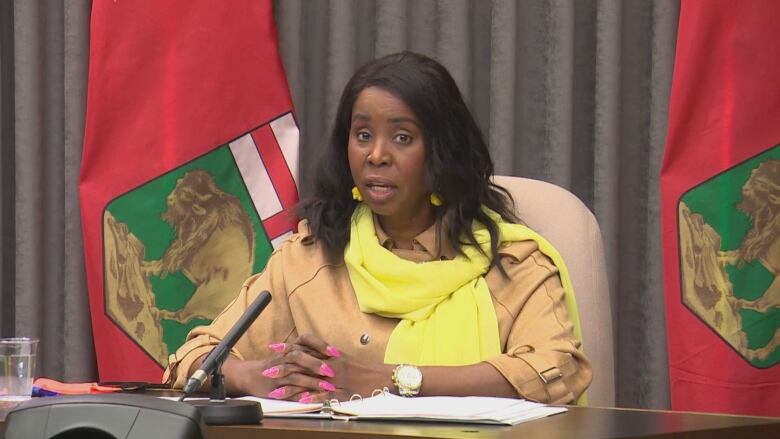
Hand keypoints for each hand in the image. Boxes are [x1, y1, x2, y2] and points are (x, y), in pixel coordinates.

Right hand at [220, 343, 333, 401]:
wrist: (251, 375)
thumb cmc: (277, 364)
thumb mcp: (290, 353)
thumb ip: (307, 351)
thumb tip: (331, 350)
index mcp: (291, 348)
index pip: (306, 342)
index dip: (321, 346)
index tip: (335, 352)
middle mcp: (284, 358)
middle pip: (301, 358)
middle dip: (317, 364)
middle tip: (331, 371)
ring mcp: (278, 374)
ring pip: (295, 376)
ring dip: (312, 382)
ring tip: (327, 387)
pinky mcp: (274, 388)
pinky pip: (287, 391)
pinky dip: (299, 394)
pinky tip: (310, 398)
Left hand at [272, 334, 392, 401]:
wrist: (380, 377)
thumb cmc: (361, 368)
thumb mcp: (342, 357)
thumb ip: (326, 354)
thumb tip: (308, 351)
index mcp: (330, 355)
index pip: (305, 349)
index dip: (287, 349)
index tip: (273, 349)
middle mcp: (330, 365)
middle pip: (303, 365)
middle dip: (283, 369)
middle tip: (267, 372)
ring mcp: (336, 380)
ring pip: (310, 382)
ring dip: (292, 388)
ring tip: (276, 392)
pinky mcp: (342, 392)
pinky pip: (326, 396)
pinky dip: (313, 398)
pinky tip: (300, 401)